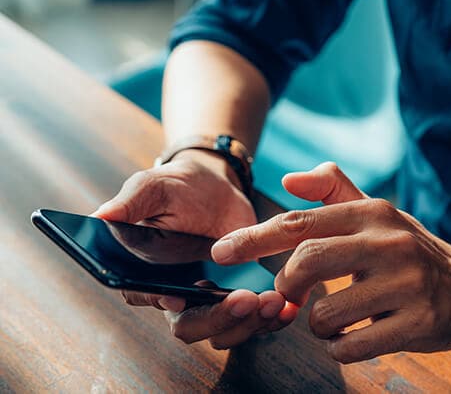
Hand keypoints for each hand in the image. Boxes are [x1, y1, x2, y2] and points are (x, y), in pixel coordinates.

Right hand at [94, 150, 297, 346]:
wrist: (216, 187)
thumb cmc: (178, 186)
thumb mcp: (153, 186)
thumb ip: (130, 201)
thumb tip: (100, 217)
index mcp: (142, 272)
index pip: (144, 297)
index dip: (163, 301)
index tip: (182, 293)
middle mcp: (173, 292)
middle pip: (188, 324)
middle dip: (217, 318)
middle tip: (244, 299)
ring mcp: (207, 298)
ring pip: (222, 330)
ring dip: (247, 323)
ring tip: (272, 302)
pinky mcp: (236, 294)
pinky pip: (250, 319)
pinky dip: (267, 319)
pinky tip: (284, 306)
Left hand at [211, 162, 450, 362]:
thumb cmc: (408, 249)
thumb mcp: (374, 211)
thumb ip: (330, 189)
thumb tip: (287, 178)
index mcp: (370, 212)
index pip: (299, 222)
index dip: (254, 237)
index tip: (220, 251)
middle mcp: (387, 242)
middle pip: (306, 261)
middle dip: (288, 284)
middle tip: (292, 294)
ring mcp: (405, 283)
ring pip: (325, 312)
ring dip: (316, 322)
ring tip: (334, 316)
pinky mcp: (418, 323)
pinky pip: (352, 345)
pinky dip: (339, 345)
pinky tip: (353, 334)